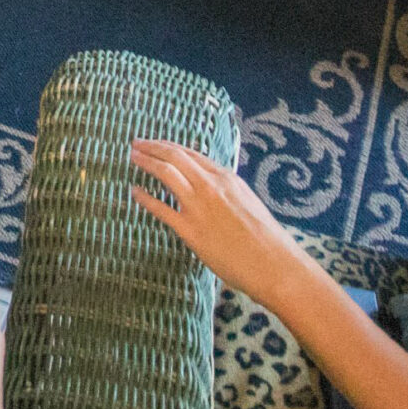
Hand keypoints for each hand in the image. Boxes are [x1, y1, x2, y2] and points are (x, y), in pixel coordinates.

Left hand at [127, 138, 319, 310]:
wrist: (274, 264)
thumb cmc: (266, 239)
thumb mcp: (247, 202)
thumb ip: (227, 192)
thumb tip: (211, 189)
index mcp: (227, 178)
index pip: (192, 154)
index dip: (170, 147)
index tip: (157, 144)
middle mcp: (211, 186)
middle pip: (175, 156)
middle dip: (153, 147)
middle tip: (137, 144)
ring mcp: (199, 207)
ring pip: (165, 173)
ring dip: (146, 161)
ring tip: (132, 157)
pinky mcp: (190, 230)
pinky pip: (160, 208)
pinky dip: (144, 197)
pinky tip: (134, 192)